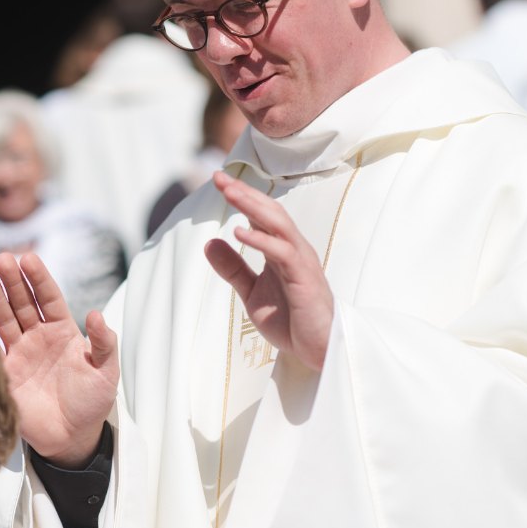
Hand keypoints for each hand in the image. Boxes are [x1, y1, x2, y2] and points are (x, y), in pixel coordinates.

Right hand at [0, 252, 118, 466]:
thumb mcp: (106, 372)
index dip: (39, 278)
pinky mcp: (4, 373)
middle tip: (1, 258)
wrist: (72, 438)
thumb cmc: (91, 403)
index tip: (28, 258)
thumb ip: (103, 343)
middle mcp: (38, 337)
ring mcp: (19, 353)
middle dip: (12, 280)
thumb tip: (96, 314)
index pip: (49, 297)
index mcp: (63, 331)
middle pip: (22, 302)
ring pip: (4, 319)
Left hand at [204, 170, 333, 371]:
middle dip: (244, 192)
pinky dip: (261, 240)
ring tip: (228, 193)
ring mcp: (301, 260)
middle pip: (269, 211)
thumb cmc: (290, 320)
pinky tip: (239, 232)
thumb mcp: (251, 293)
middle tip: (219, 178)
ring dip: (252, 206)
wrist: (317, 349)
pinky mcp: (304, 277)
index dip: (241, 196)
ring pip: (278, 223)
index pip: (260, 214)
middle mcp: (293, 248)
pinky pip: (282, 252)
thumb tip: (209, 243)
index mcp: (281, 249)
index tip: (217, 180)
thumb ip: (232, 268)